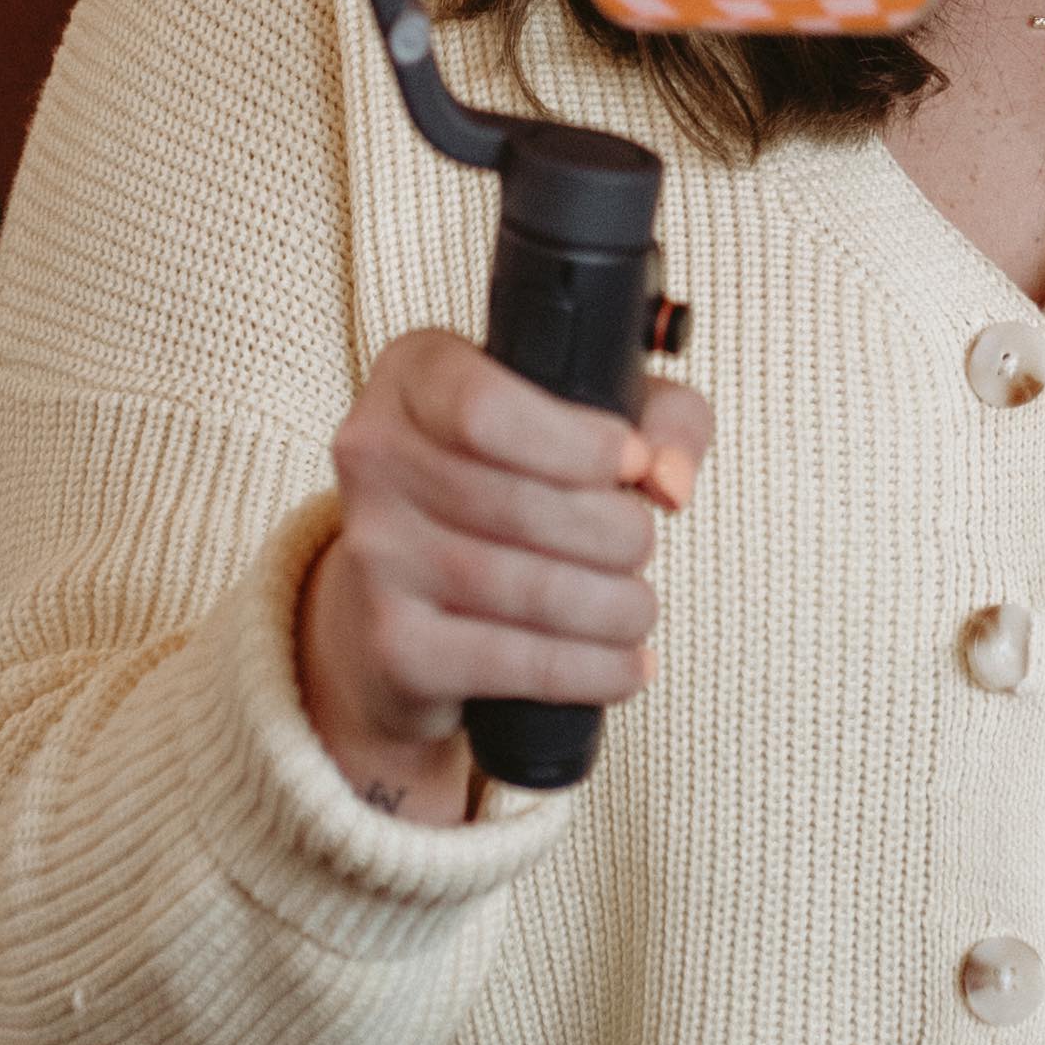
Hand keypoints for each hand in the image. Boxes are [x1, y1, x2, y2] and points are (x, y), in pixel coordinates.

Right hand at [298, 329, 713, 821]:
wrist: (413, 601)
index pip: (487, 409)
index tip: (634, 462)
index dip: (581, 443)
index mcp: (415, 375)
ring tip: (639, 606)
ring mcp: (375, 555)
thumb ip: (662, 420)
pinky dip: (594, 669)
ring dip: (618, 606)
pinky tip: (628, 664)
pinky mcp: (393, 646)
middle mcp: (374, 457)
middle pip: (523, 505)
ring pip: (530, 589)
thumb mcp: (595, 418)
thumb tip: (670, 481)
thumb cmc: (519, 483)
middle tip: (640, 543)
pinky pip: (516, 662)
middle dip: (618, 533)